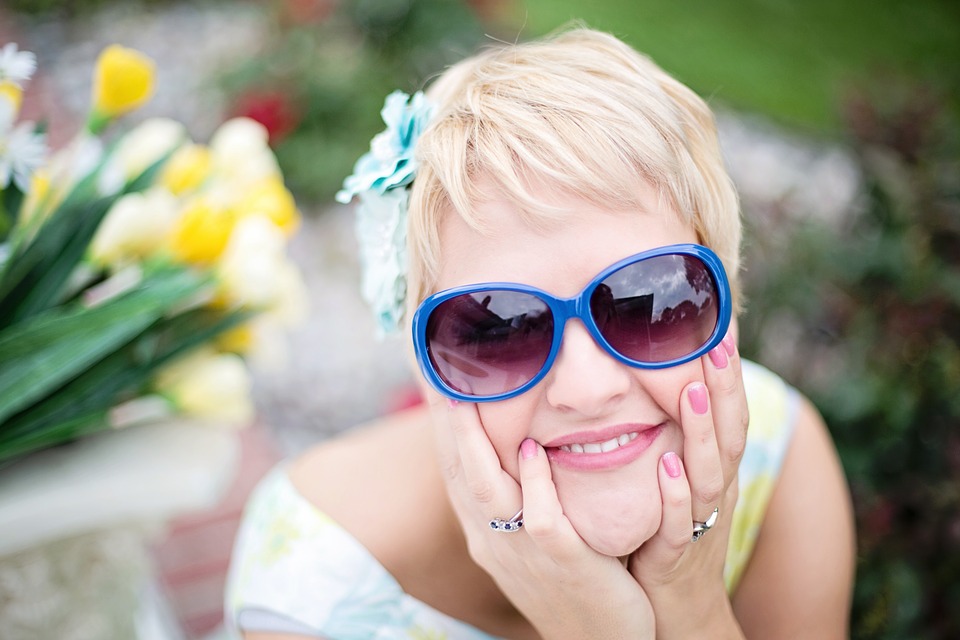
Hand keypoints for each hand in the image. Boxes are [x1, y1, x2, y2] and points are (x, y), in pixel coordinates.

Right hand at [429, 394, 654, 639]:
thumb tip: (520, 435)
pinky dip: (534, 483)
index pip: (453, 466)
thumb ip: (520, 491)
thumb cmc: (572, 576)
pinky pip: (542, 520)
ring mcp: (525, 552)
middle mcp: (494, 538)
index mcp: (484, 530)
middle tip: (436, 367)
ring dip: (474, 443)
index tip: (431, 372)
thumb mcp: (533, 535)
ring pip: (487, 492)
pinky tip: (531, 449)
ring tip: (468, 396)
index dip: (439, 420)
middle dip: (445, 419)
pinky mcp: (564, 563)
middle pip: (458, 471)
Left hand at [628, 333, 748, 637]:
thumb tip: (660, 383)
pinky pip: (680, 521)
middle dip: (725, 386)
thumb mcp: (678, 480)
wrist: (677, 608)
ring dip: (703, 431)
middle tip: (717, 340)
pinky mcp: (677, 552)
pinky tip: (668, 465)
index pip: (726, 412)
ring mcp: (700, 520)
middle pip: (728, 432)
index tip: (719, 323)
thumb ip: (674, 437)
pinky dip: (676, 493)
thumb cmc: (671, 533)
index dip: (726, 371)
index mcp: (714, 469)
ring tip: (694, 391)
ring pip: (709, 471)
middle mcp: (715, 489)